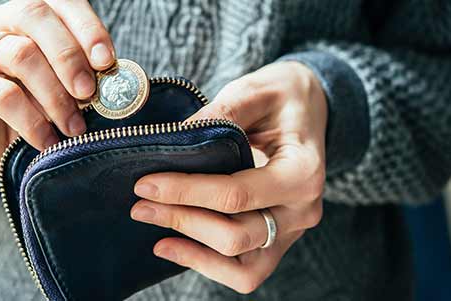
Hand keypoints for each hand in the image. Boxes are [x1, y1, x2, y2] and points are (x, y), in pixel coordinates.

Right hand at [0, 0, 114, 185]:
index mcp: (28, 15)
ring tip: (74, 126)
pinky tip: (47, 141)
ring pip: (20, 54)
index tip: (106, 61)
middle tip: (89, 93)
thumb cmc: (33, 112)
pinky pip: (0, 95)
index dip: (87, 27)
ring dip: (55, 94)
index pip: (60, 1)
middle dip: (69, 56)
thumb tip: (115, 80)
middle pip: (34, 14)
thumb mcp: (63, 91)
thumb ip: (84, 77)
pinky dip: (31, 120)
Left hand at [130, 61, 327, 292]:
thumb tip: (174, 140)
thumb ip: (221, 114)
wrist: (309, 107)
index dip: (186, 192)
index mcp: (303, 172)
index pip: (237, 194)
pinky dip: (207, 263)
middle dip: (182, 221)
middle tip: (141, 204)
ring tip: (154, 230)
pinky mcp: (277, 241)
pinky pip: (244, 271)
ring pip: (241, 267)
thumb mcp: (255, 91)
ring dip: (192, 250)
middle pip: (236, 236)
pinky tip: (172, 246)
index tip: (146, 184)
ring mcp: (291, 231)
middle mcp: (302, 210)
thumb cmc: (282, 97)